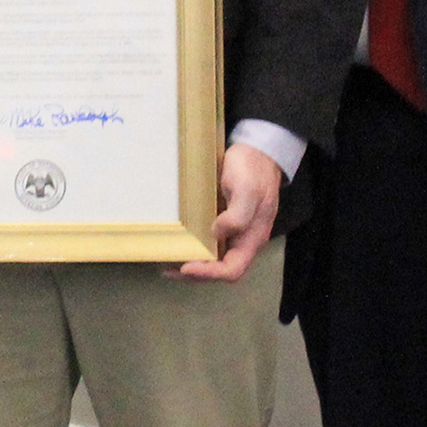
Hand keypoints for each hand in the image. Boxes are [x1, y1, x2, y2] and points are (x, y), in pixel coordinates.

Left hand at [176, 143, 282, 281]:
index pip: (233, 269)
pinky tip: (179, 246)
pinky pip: (211, 245)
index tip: (186, 267)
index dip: (209, 273)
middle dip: (196, 275)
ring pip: (215, 261)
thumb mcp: (247, 189)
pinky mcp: (225, 223)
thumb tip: (217, 233)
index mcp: (252, 238)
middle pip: (222, 270)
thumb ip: (237, 215)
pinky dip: (194, 251)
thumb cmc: (253, 169)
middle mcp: (244, 240)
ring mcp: (234, 233)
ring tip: (168, 265)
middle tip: (169, 270)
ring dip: (193, 266)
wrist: (258, 150)